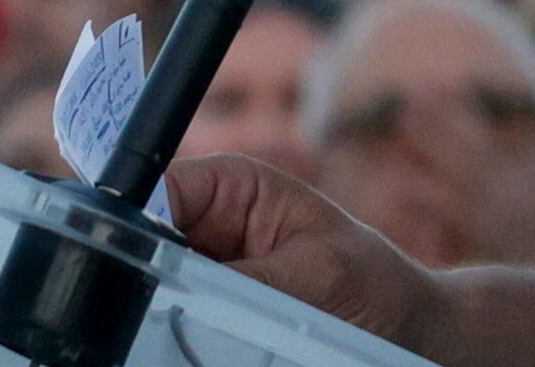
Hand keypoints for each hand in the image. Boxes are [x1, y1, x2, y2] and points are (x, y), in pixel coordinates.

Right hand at [160, 156, 453, 357]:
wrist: (413, 334)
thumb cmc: (378, 287)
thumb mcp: (317, 277)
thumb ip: (247, 276)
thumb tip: (181, 285)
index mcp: (232, 187)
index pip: (158, 192)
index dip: (132, 225)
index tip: (121, 265)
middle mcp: (213, 224)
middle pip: (149, 244)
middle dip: (148, 277)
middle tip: (154, 313)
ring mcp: (213, 272)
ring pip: (160, 288)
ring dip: (166, 313)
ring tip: (179, 335)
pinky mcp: (218, 314)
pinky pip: (182, 323)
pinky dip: (184, 337)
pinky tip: (192, 347)